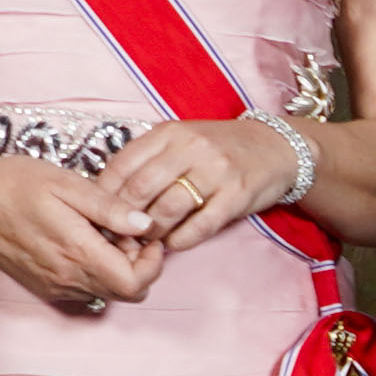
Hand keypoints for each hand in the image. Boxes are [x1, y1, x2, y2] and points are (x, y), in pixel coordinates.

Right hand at [0, 148, 169, 312]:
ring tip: (103, 232)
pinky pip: (83, 288)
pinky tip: (83, 240)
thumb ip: (110, 208)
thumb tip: (145, 224)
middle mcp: (67, 278)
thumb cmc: (12, 184)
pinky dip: (95, 270)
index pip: (135, 284)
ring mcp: (54, 286)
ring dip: (117, 268)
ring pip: (106, 292)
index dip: (151, 263)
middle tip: (127, 230)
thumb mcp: (66, 184)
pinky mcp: (43, 285)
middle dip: (139, 265)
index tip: (146, 234)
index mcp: (77, 253)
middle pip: (126, 293)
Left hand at [94, 116, 303, 259]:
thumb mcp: (181, 142)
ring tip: (148, 241)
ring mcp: (216, 170)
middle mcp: (191, 147)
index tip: (100, 214)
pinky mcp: (237, 194)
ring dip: (152, 231)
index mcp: (170, 133)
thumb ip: (148, 161)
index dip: (105, 195)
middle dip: (124, 217)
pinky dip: (181, 240)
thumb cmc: (219, 149)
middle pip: (141, 188)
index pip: (123, 164)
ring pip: (168, 208)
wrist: (275, 147)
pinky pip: (201, 225)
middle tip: (120, 235)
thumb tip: (109, 196)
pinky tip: (175, 243)